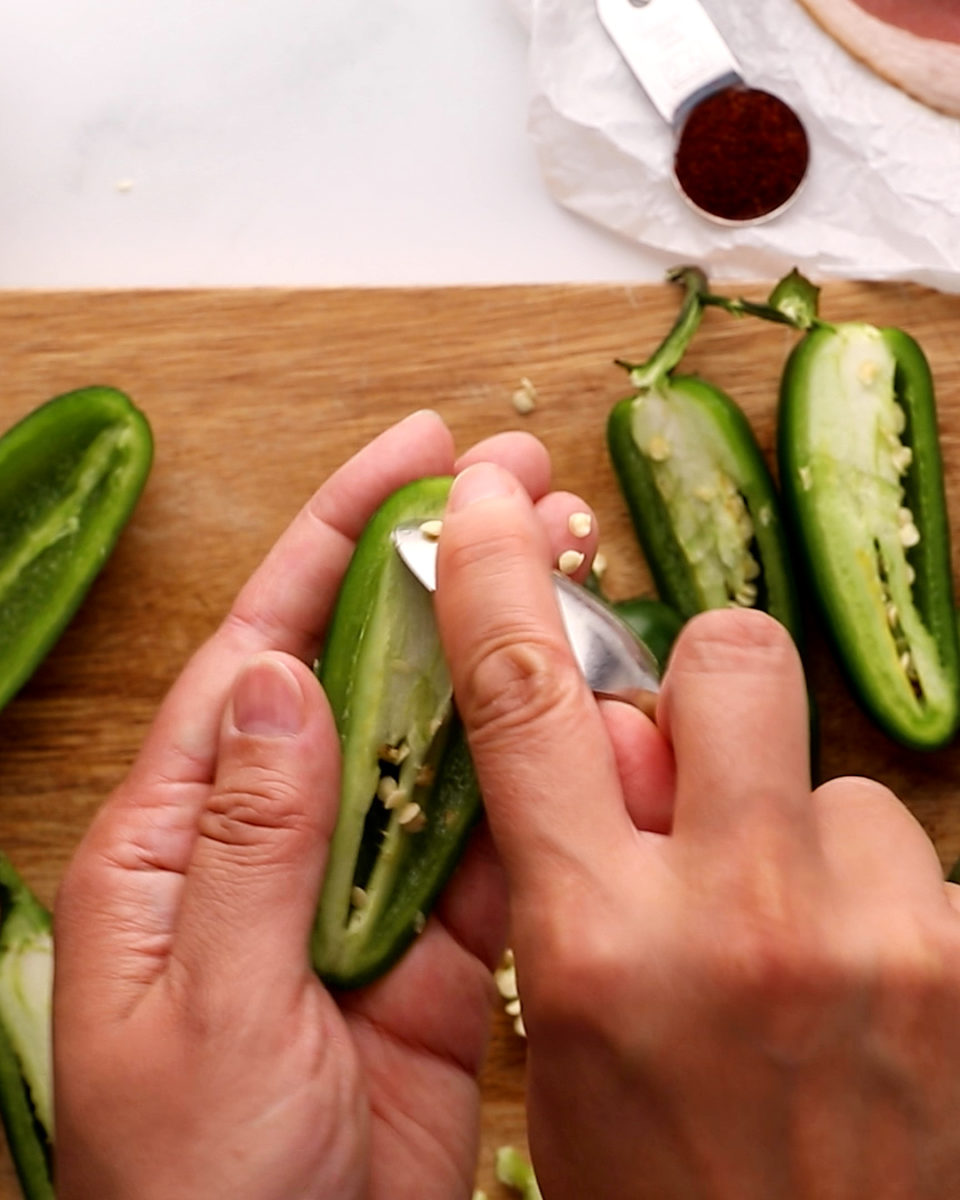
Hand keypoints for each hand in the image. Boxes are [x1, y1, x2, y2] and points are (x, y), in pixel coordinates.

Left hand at [52, 413, 598, 1199]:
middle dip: (439, 572)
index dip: (334, 540)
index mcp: (176, 839)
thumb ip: (247, 843)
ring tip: (582, 580)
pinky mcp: (433, 948)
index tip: (411, 457)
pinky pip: (490, 842)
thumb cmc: (189, 1189)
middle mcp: (270, 840)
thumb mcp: (203, 1012)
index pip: (259, 648)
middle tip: (525, 485)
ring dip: (503, 664)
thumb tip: (277, 677)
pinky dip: (543, 783)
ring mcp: (359, 889)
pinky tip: (595, 726)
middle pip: (362, 671)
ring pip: (440, 747)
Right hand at [435, 461, 959, 1199]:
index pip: (524, 702)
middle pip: (733, 652)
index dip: (494, 576)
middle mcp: (736, 916)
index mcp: (596, 943)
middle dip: (713, 683)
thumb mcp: (565, 1044)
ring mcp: (873, 932)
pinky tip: (865, 997)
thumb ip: (572, 876)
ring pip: (838, 772)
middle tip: (706, 768)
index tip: (483, 498)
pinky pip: (911, 855)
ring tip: (799, 940)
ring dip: (808, 830)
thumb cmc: (669, 1192)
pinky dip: (878, 903)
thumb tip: (614, 748)